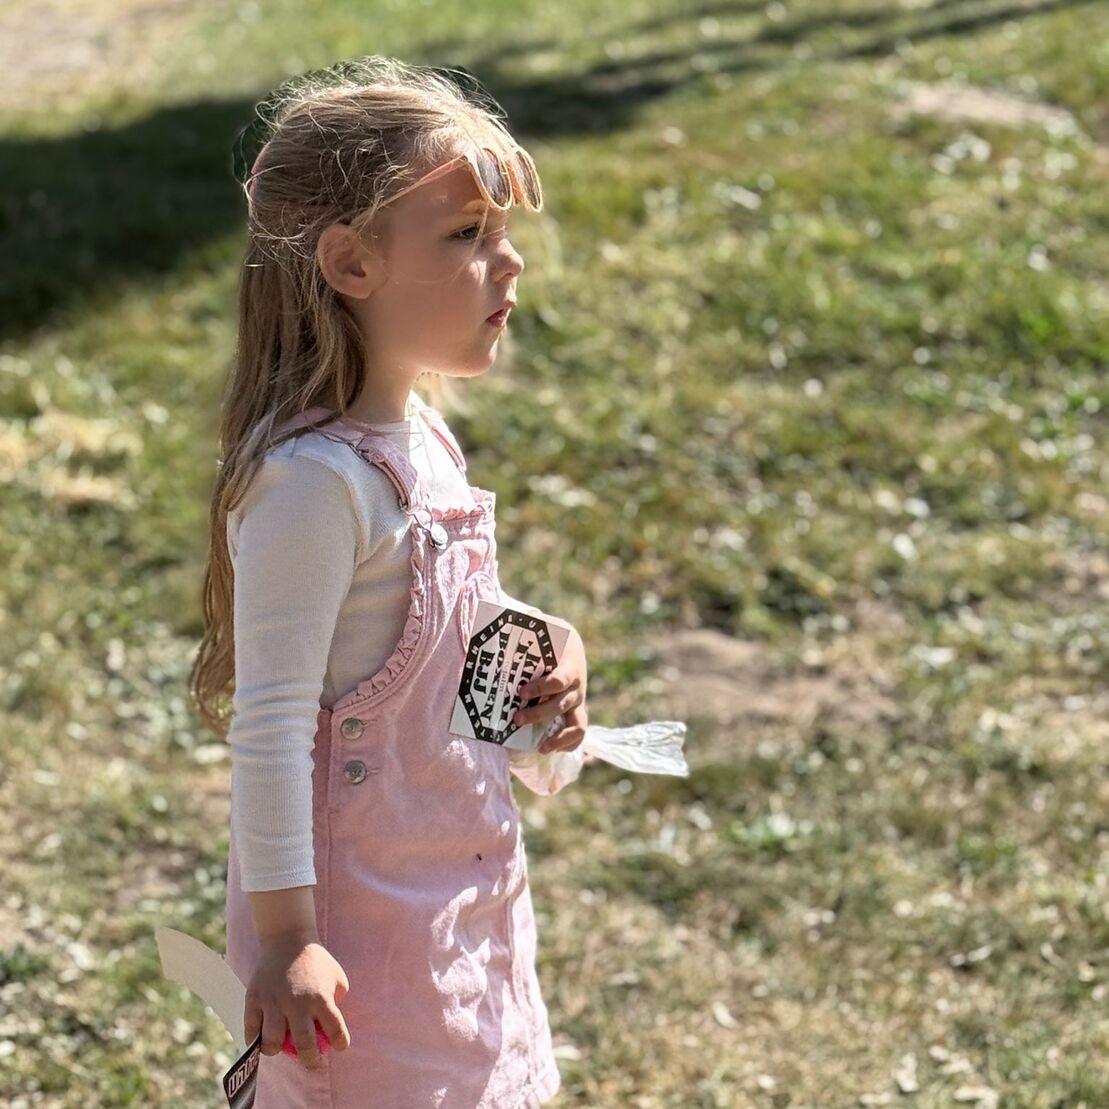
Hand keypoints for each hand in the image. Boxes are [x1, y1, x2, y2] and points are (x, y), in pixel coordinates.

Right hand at [245, 934, 350, 1069]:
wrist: (287, 938)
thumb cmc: (315, 960)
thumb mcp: (335, 976)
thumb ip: (336, 1000)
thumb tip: (331, 1028)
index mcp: (321, 997)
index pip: (335, 1029)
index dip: (340, 1043)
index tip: (339, 1047)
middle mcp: (297, 1003)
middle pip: (304, 1045)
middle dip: (310, 1059)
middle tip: (311, 1061)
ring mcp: (273, 1002)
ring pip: (272, 1043)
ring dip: (278, 1050)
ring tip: (282, 1046)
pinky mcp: (254, 1000)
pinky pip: (251, 1031)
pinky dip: (256, 1041)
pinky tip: (263, 1039)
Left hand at [514, 624, 588, 753]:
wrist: (570, 644)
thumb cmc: (549, 637)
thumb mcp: (540, 628)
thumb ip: (524, 624)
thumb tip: (498, 617)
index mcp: (569, 666)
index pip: (559, 681)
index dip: (541, 688)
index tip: (521, 692)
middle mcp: (577, 687)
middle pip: (561, 705)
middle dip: (539, 714)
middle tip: (516, 718)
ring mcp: (578, 701)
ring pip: (576, 724)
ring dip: (557, 737)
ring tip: (540, 747)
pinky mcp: (576, 711)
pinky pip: (579, 732)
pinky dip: (568, 744)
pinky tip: (549, 749)